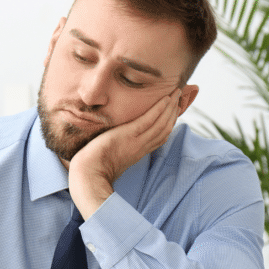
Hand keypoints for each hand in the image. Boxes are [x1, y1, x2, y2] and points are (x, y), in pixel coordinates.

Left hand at [68, 89, 182, 217]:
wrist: (88, 175)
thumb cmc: (93, 169)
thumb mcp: (111, 159)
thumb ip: (117, 150)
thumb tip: (114, 144)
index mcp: (138, 152)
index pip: (159, 137)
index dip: (169, 123)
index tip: (174, 112)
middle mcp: (141, 147)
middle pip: (165, 129)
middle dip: (174, 113)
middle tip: (180, 97)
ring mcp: (136, 141)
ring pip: (161, 123)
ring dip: (171, 107)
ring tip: (177, 93)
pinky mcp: (129, 135)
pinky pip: (148, 121)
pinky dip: (159, 110)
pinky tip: (166, 99)